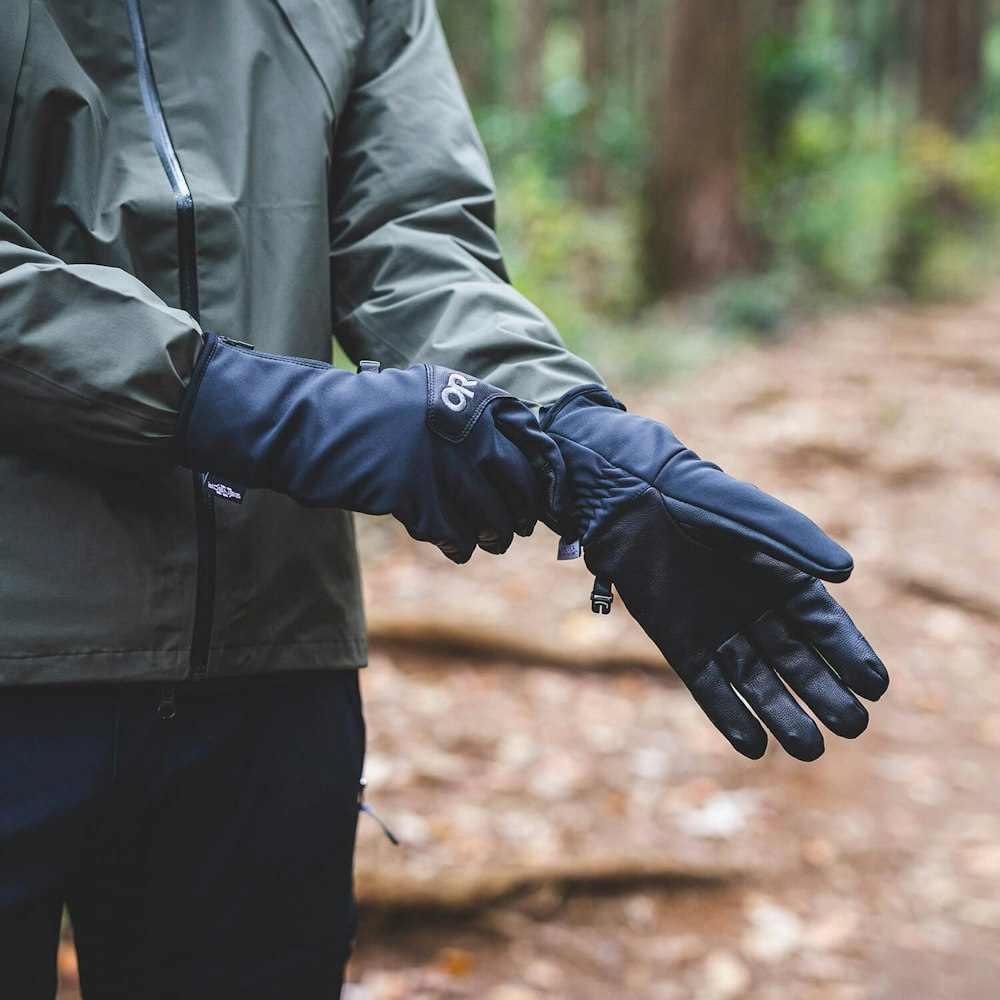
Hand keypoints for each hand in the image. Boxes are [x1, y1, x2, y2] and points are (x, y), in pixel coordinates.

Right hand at [177, 334, 564, 562]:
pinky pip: (454, 532)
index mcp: (468, 396)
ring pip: (491, 513)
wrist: (310, 428)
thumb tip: (511, 465)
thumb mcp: (423, 400)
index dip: (536, 474)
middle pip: (517, 481)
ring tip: (485, 541)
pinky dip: (457, 544)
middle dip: (520, 510)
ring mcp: (440, 460)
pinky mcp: (415, 493)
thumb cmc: (366, 418)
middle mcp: (462, 425)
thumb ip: (466, 422)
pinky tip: (451, 545)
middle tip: (514, 526)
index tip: (533, 495)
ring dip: (492, 534)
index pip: (528, 438)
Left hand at [542, 385, 888, 760]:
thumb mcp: (744, 514)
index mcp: (778, 575)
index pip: (823, 624)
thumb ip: (793, 539)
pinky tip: (753, 746)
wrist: (625, 501)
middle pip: (796, 660)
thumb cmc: (690, 497)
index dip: (850, 655)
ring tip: (811, 749)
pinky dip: (729, 716)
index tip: (876, 687)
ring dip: (783, 715)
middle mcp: (753, 607)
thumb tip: (847, 572)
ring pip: (757, 681)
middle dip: (825, 693)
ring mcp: (717, 628)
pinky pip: (710, 687)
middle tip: (853, 726)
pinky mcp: (680, 644)